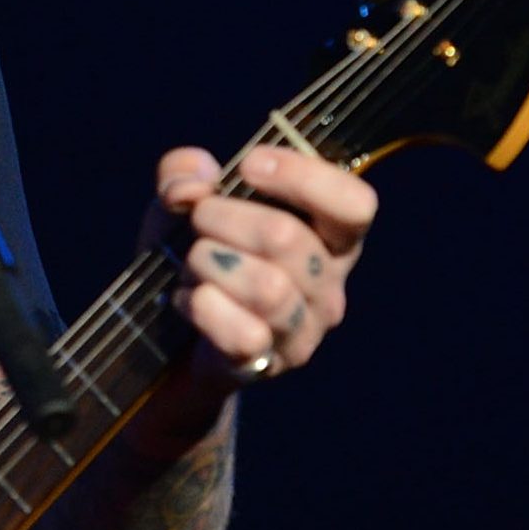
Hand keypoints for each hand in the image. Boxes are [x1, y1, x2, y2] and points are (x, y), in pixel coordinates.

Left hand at [145, 145, 376, 387]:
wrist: (173, 338)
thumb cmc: (199, 253)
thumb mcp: (183, 202)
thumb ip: (182, 173)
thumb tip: (192, 183)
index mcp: (330, 236)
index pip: (355, 204)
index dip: (303, 176)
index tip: (248, 165)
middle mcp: (328, 284)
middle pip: (287, 237)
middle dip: (223, 217)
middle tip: (197, 218)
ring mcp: (304, 330)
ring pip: (267, 288)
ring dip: (209, 262)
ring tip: (192, 261)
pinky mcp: (268, 364)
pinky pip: (244, 335)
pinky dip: (202, 307)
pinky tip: (188, 298)